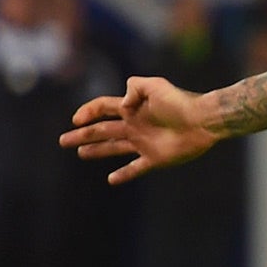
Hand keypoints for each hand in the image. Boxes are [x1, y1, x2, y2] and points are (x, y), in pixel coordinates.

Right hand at [59, 76, 216, 184]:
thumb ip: (135, 87)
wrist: (203, 122)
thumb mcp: (155, 86)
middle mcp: (135, 126)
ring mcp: (144, 143)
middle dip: (83, 134)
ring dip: (96, 150)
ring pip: (114, 147)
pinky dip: (123, 174)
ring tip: (80, 153)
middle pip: (102, 130)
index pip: (103, 108)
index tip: (76, 120)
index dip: (88, 112)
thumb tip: (123, 106)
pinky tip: (111, 180)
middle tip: (63, 140)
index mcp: (132, 108)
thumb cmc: (180, 102)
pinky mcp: (155, 158)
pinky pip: (135, 168)